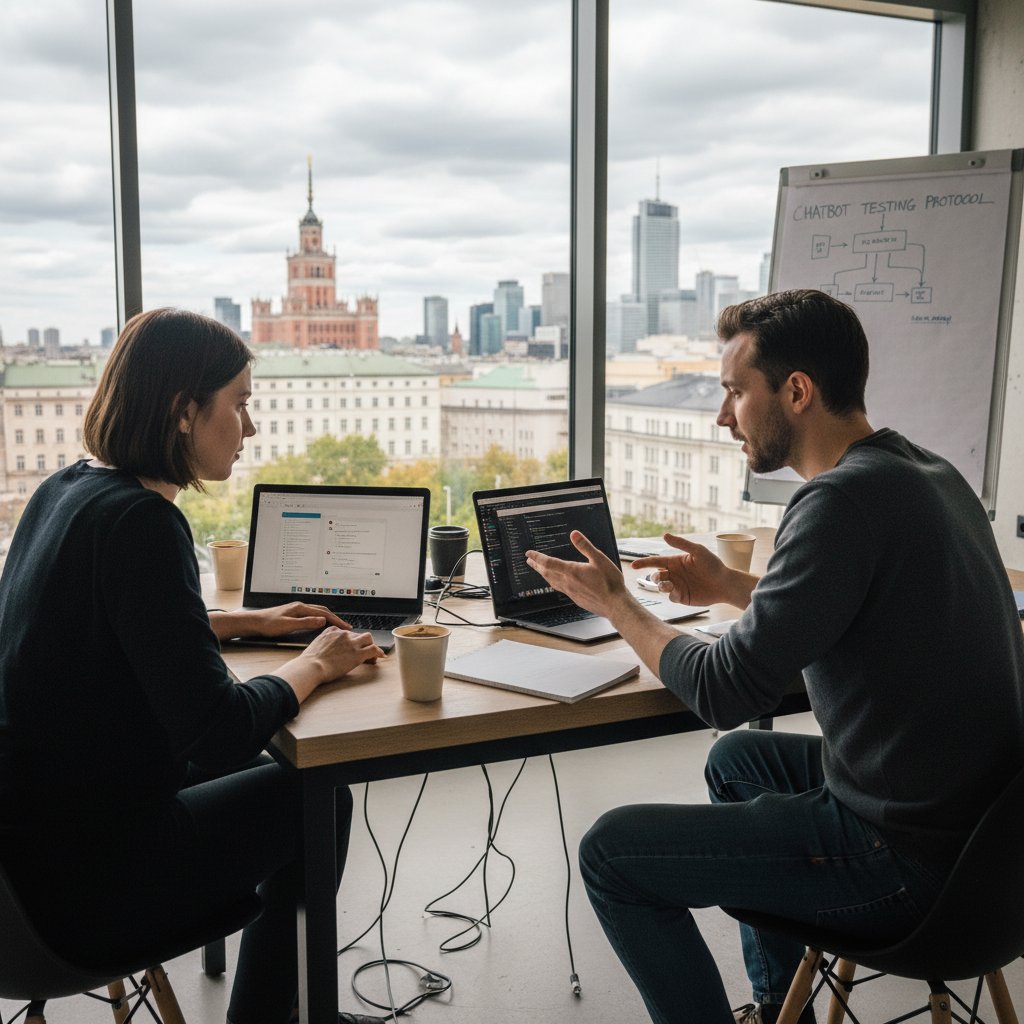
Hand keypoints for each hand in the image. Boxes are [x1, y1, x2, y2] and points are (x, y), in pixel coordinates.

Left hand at [214, 602, 350, 640]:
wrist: (254, 622)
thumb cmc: (268, 625)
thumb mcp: (288, 625)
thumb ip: (306, 622)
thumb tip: (322, 620)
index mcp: (301, 608)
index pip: (324, 613)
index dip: (336, 621)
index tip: (346, 627)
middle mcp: (300, 606)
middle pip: (323, 610)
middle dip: (335, 618)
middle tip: (345, 627)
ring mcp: (296, 609)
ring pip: (318, 611)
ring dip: (328, 617)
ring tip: (336, 624)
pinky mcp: (293, 613)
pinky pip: (312, 613)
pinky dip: (320, 617)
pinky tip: (320, 622)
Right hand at [300, 626, 384, 682]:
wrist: (311, 667)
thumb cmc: (309, 662)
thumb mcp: (315, 646)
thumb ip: (323, 644)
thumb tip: (326, 651)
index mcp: (332, 631)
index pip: (346, 633)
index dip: (350, 641)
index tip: (350, 648)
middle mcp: (343, 634)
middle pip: (357, 635)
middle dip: (360, 643)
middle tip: (362, 652)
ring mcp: (351, 643)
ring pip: (368, 638)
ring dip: (370, 645)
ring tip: (372, 654)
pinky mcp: (358, 653)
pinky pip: (373, 649)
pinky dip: (378, 652)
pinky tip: (380, 656)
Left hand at [525, 531, 629, 619]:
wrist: (615, 605)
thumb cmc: (609, 582)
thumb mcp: (599, 559)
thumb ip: (585, 546)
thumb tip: (574, 534)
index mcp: (571, 571)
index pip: (548, 563)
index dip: (537, 557)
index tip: (528, 553)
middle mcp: (567, 583)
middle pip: (547, 573)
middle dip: (537, 565)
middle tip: (529, 561)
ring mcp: (571, 592)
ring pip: (552, 582)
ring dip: (544, 574)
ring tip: (539, 570)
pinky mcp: (576, 599)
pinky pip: (560, 589)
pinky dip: (553, 583)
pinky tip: (557, 583)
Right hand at [632, 533, 747, 608]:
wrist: (725, 584)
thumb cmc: (713, 565)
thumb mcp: (697, 551)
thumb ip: (681, 544)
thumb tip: (664, 535)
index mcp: (675, 562)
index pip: (655, 562)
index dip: (643, 563)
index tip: (633, 565)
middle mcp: (674, 574)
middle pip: (656, 575)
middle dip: (655, 576)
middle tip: (661, 576)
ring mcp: (677, 586)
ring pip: (660, 586)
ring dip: (661, 585)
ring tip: (668, 584)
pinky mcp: (682, 597)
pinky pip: (670, 596)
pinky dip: (670, 593)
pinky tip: (675, 590)